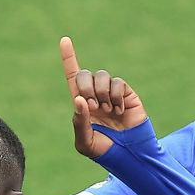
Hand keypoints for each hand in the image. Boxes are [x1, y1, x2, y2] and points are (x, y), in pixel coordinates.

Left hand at [60, 36, 147, 158]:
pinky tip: (119, 111)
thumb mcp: (84, 142)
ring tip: (107, 110)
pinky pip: (116, 83)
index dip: (69, 58)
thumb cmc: (104, 150)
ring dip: (101, 92)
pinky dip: (115, 96)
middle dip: (85, 88)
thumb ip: (79, 122)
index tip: (64, 40)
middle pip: (84, 75)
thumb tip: (79, 99)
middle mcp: (95, 95)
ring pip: (101, 76)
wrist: (129, 154)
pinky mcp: (126, 93)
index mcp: (81, 104)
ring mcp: (110, 93)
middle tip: (92, 106)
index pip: (73, 77)